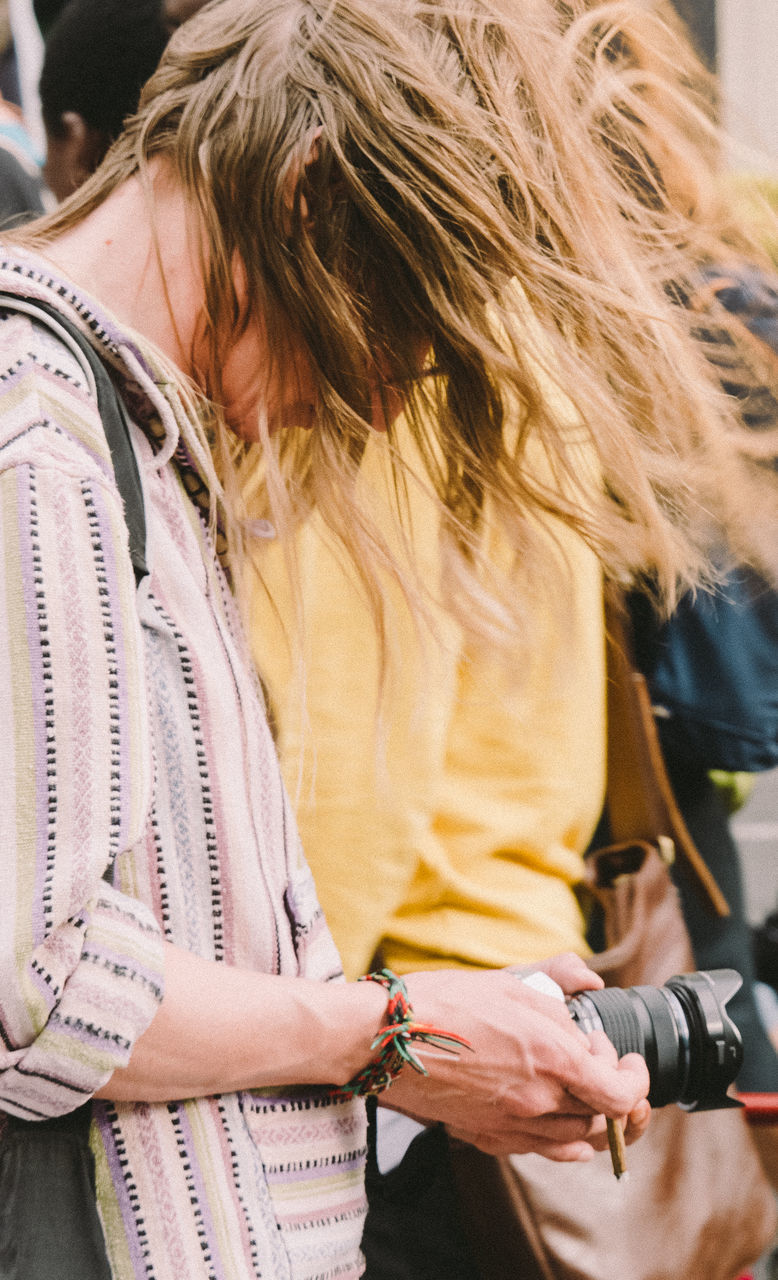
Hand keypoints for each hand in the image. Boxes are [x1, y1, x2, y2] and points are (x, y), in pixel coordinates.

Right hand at [380, 962, 649, 1159]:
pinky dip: (561, 1137)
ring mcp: (513, 1125)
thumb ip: (559, 977)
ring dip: (590, 1115)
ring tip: (577, 1084)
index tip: (626, 1058)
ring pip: (577, 1141)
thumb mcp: (509, 980)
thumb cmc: (445, 1004)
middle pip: (604, 1120)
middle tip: (600, 1062)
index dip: (635, 1078)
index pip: (621, 1094)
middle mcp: (538, 1101)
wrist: (388, 1041)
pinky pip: (543, 1150)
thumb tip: (590, 978)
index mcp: (551, 1058)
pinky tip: (552, 1110)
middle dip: (615, 1092)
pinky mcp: (488, 1137)